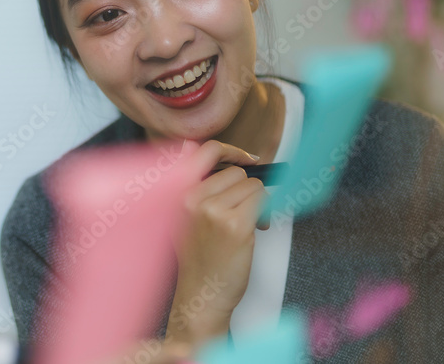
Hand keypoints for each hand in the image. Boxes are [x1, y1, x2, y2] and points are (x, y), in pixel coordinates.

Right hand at [164, 140, 264, 346]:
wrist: (202, 294)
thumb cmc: (199, 258)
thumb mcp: (185, 217)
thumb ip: (198, 187)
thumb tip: (224, 160)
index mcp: (178, 192)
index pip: (206, 150)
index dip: (231, 150)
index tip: (247, 158)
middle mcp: (192, 197)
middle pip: (236, 172)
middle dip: (246, 189)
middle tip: (246, 211)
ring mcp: (213, 210)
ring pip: (252, 186)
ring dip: (257, 203)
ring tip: (250, 224)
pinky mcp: (235, 225)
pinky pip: (262, 201)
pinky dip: (265, 213)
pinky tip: (257, 230)